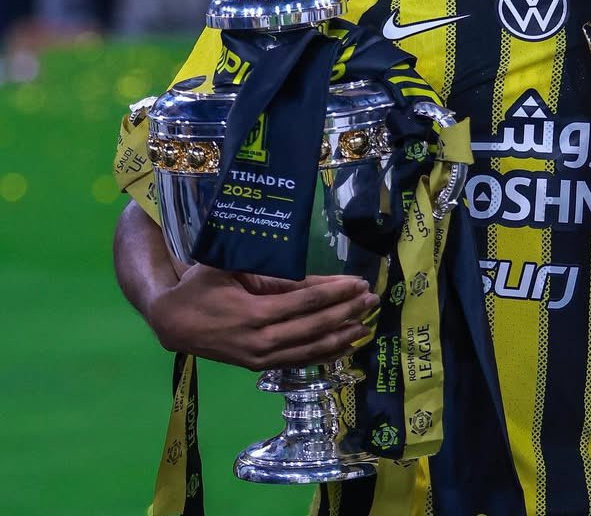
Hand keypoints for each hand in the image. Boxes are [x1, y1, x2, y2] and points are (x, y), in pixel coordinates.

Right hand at [148, 265, 378, 369]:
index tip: (358, 283)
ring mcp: (261, 358)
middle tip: (372, 298)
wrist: (172, 323)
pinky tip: (344, 346)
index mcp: (254, 312)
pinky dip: (324, 355)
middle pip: (314, 326)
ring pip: (310, 349)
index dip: (336, 293)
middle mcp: (261, 340)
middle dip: (347, 312)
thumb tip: (316, 278)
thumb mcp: (234, 270)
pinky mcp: (260, 366)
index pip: (305, 302)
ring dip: (341, 336)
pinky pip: (299, 362)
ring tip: (367, 324)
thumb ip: (274, 276)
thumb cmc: (202, 286)